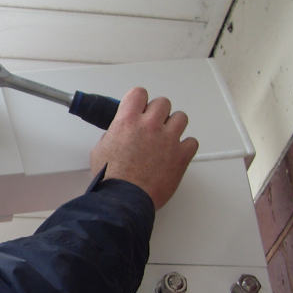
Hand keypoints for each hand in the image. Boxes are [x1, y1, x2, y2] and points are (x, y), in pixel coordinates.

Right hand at [90, 87, 198, 209]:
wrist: (125, 198)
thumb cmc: (112, 179)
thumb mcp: (100, 150)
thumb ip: (111, 136)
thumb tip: (115, 135)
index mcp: (128, 121)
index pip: (139, 93)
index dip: (139, 100)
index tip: (139, 107)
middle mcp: (150, 126)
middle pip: (163, 103)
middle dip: (158, 112)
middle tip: (152, 125)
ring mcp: (168, 139)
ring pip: (181, 117)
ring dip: (174, 125)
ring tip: (166, 138)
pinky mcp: (181, 156)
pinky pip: (192, 142)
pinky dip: (185, 146)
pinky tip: (175, 154)